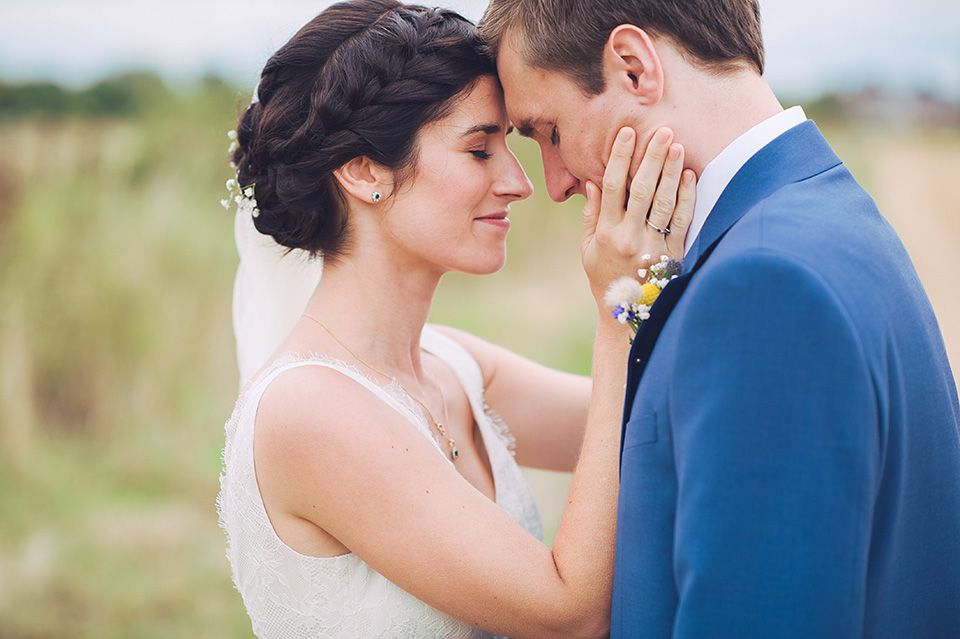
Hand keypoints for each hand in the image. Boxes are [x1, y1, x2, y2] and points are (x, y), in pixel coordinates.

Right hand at [581, 126, 695, 307]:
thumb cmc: (605, 278)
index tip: (627, 133)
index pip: (612, 186)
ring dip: (672, 171)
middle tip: (663, 131)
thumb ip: (590, 216)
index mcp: (605, 233)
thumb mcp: (588, 250)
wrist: (627, 316)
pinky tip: (689, 176)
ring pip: (664, 201)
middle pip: (642, 188)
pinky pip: (682, 220)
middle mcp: (629, 237)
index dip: (619, 157)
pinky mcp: (673, 254)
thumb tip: (593, 183)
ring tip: (677, 146)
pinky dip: (687, 196)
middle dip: (652, 157)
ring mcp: (652, 246)